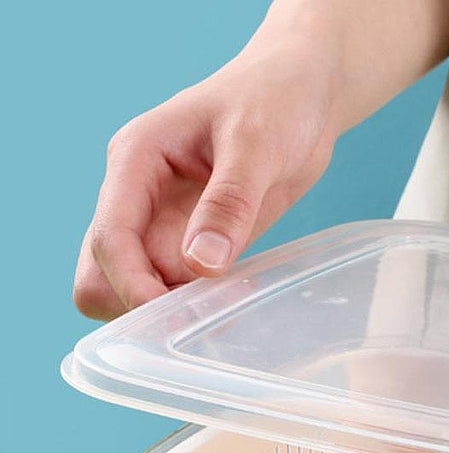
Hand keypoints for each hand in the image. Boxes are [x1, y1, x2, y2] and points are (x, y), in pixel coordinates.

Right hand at [73, 38, 339, 319]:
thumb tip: (200, 264)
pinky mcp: (198, 242)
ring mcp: (166, 223)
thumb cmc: (273, 100)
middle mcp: (140, 197)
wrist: (303, 96)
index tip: (169, 314)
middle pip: (102, 273)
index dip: (131, 284)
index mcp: (136, 162)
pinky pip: (180, 289)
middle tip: (195, 317)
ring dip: (169, 310)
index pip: (110, 237)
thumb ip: (228, 203)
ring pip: (137, 287)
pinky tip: (236, 304)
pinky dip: (198, 305)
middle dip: (135, 304)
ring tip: (224, 310)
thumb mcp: (255, 143)